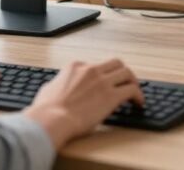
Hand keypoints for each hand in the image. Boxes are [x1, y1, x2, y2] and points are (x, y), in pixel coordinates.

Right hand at [24, 59, 143, 149]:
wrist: (51, 120)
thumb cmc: (46, 110)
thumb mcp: (48, 89)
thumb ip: (56, 84)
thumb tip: (55, 88)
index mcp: (75, 67)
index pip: (94, 65)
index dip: (101, 76)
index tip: (104, 84)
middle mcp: (90, 70)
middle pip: (115, 63)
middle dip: (121, 71)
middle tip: (125, 82)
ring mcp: (102, 82)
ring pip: (126, 72)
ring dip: (132, 81)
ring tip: (135, 91)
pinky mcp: (111, 96)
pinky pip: (132, 90)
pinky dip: (138, 95)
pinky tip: (138, 103)